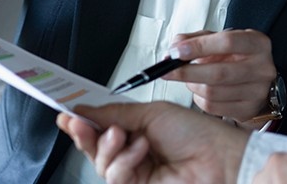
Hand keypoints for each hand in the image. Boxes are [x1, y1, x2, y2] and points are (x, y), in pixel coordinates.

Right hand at [57, 101, 248, 183]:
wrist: (220, 159)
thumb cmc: (197, 133)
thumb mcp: (151, 113)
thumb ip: (115, 113)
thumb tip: (85, 110)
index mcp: (138, 129)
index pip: (103, 127)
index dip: (83, 121)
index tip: (67, 112)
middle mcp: (134, 152)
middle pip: (96, 148)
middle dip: (84, 134)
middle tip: (77, 122)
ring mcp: (137, 172)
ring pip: (101, 164)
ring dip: (109, 147)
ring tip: (124, 135)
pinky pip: (115, 176)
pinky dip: (124, 160)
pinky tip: (140, 149)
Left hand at [164, 29, 276, 122]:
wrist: (256, 82)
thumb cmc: (236, 58)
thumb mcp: (220, 40)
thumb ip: (196, 38)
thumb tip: (175, 46)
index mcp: (257, 43)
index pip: (227, 42)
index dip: (199, 46)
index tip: (177, 51)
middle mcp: (262, 68)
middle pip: (218, 72)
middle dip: (187, 72)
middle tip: (168, 70)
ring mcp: (257, 91)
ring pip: (212, 92)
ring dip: (192, 85)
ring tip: (190, 79)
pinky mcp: (248, 110)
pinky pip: (213, 107)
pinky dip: (198, 99)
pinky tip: (200, 91)